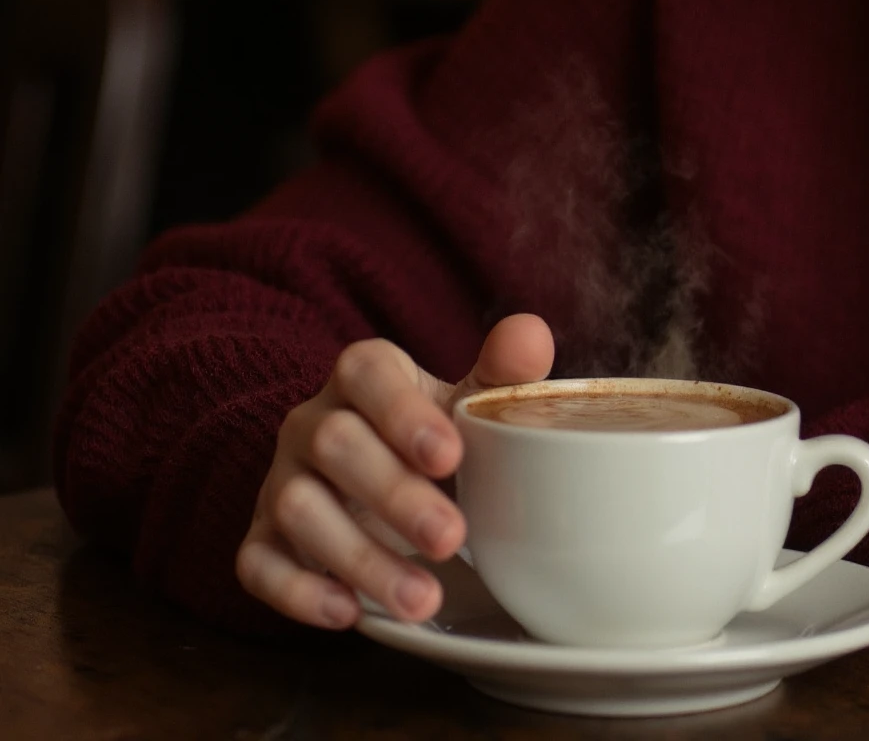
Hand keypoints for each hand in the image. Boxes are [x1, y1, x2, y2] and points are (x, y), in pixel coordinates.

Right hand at [236, 313, 553, 628]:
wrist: (378, 478)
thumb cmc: (430, 434)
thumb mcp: (468, 400)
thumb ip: (501, 372)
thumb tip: (530, 336)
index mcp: (362, 373)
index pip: (367, 373)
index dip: (402, 413)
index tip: (451, 456)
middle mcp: (310, 421)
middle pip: (335, 444)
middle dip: (393, 495)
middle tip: (451, 538)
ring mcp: (279, 479)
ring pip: (298, 510)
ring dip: (360, 559)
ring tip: (422, 598)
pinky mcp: (260, 537)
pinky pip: (258, 563)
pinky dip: (298, 592)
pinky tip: (350, 613)